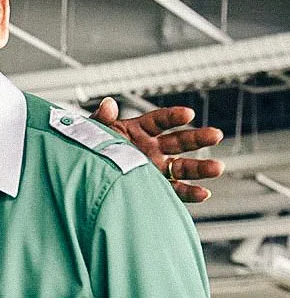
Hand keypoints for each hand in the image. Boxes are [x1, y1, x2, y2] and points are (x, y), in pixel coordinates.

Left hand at [91, 97, 223, 202]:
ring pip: (182, 166)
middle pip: (179, 141)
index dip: (173, 116)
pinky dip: (189, 192)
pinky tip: (203, 193)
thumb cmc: (87, 149)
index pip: (159, 120)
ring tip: (217, 168)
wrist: (81, 175)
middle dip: (198, 138)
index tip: (188, 114)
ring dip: (201, 167)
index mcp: (137, 129)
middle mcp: (151, 147)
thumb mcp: (91, 132)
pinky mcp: (155, 185)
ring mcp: (155, 167)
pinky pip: (175, 189)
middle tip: (216, 134)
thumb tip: (108, 104)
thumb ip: (101, 120)